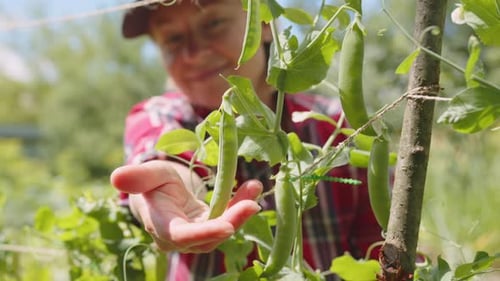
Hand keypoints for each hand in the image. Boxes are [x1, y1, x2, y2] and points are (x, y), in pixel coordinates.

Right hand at [110, 160, 261, 252]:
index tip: (228, 226)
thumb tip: (116, 177)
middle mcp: (180, 238)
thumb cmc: (151, 182)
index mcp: (161, 226)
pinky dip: (240, 205)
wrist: (160, 191)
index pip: (183, 236)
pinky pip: (228, 220)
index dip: (205, 233)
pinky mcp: (209, 229)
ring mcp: (197, 236)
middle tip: (253, 203)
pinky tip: (252, 189)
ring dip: (240, 211)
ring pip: (222, 230)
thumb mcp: (147, 174)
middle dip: (233, 220)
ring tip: (254, 188)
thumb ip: (136, 177)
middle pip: (209, 237)